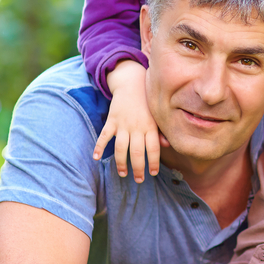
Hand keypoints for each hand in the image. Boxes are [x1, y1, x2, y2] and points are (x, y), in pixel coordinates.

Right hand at [95, 61, 160, 182]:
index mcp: (151, 127)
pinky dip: (99, 147)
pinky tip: (96, 158)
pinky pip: (104, 136)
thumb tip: (167, 145)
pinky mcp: (112, 120)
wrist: (132, 83)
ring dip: (121, 163)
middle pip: (137, 152)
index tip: (153, 173)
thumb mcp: (157, 116)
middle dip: (138, 168)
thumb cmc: (147, 103)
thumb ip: (160, 131)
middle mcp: (137, 127)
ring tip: (123, 173)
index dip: (154, 162)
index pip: (154, 149)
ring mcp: (123, 124)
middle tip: (138, 180)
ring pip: (121, 148)